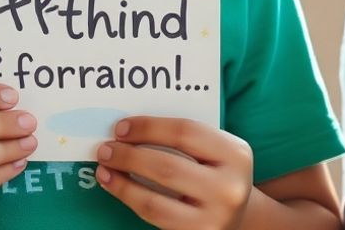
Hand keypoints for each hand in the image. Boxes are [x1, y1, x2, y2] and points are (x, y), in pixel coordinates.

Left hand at [97, 116, 252, 229]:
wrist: (240, 215)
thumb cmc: (218, 174)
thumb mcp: (216, 151)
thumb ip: (185, 138)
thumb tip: (131, 130)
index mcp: (236, 154)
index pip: (186, 132)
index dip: (148, 128)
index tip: (122, 127)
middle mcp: (228, 188)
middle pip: (167, 166)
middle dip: (129, 156)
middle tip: (106, 148)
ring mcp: (213, 217)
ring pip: (154, 200)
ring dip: (122, 182)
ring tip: (104, 168)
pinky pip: (154, 217)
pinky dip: (129, 199)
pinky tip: (116, 187)